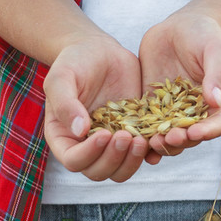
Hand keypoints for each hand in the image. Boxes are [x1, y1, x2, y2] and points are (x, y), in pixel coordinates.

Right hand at [43, 34, 149, 182]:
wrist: (99, 49)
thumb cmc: (74, 61)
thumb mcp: (62, 77)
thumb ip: (66, 103)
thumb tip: (79, 131)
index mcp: (64, 137)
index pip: (74, 161)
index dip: (89, 154)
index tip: (104, 133)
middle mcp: (86, 145)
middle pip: (99, 171)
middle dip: (114, 159)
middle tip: (126, 136)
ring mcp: (111, 141)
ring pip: (121, 169)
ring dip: (132, 161)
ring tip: (141, 139)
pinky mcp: (133, 132)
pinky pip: (142, 153)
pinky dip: (150, 152)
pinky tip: (158, 140)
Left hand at [138, 10, 220, 162]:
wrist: (182, 24)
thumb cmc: (206, 35)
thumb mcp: (216, 50)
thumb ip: (217, 74)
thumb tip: (216, 101)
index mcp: (219, 102)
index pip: (216, 124)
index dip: (206, 132)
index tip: (193, 133)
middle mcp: (197, 111)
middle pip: (191, 136)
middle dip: (179, 141)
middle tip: (166, 139)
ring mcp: (175, 109)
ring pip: (169, 134)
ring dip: (161, 142)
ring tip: (149, 143)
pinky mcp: (155, 103)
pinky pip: (148, 122)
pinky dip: (143, 133)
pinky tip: (133, 139)